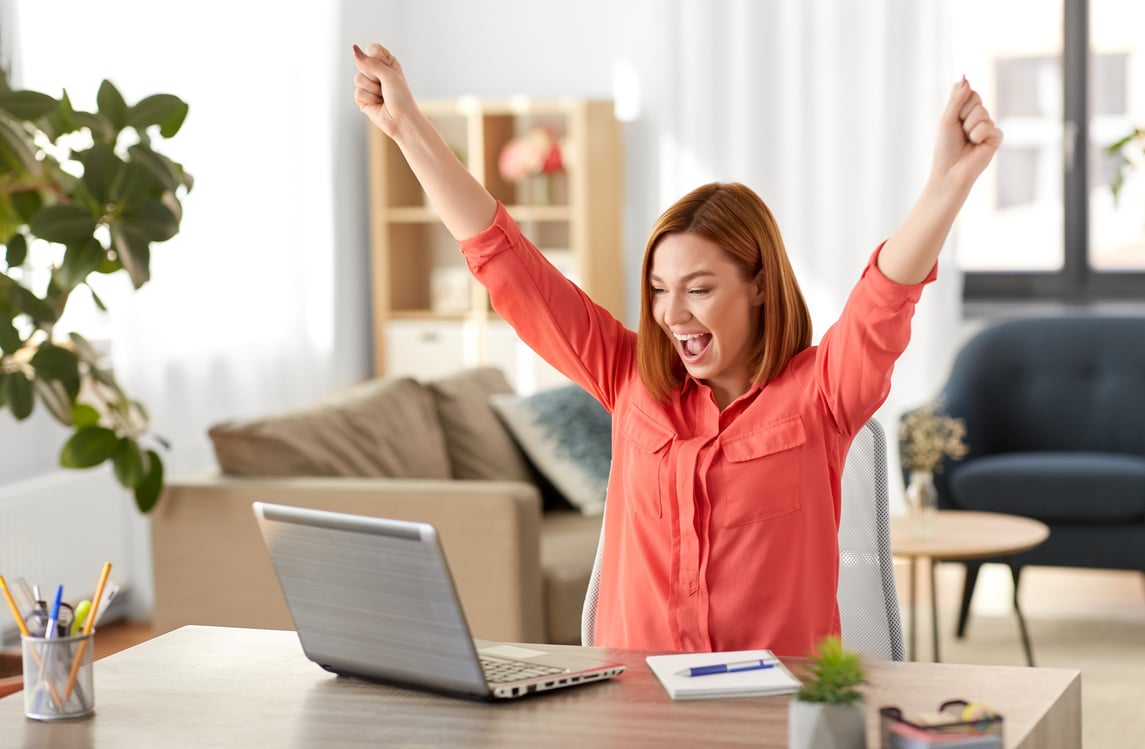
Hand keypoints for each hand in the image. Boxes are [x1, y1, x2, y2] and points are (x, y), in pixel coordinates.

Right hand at [353, 43, 417, 139]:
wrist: (401, 120)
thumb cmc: (401, 97)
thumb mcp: (389, 75)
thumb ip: (371, 62)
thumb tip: (354, 49)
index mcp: (387, 62)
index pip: (373, 49)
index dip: (377, 59)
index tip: (388, 71)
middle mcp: (376, 71)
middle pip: (362, 63)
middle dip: (374, 76)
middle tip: (385, 86)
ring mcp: (368, 85)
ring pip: (357, 78)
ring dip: (372, 90)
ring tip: (382, 96)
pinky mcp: (362, 98)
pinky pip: (357, 93)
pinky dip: (369, 99)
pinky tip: (378, 104)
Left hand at [931, 78, 1003, 192]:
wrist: (950, 171)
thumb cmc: (945, 148)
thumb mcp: (947, 120)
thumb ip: (956, 99)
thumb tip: (965, 78)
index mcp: (966, 112)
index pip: (970, 92)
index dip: (960, 103)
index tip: (953, 118)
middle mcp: (979, 117)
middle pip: (977, 100)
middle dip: (964, 115)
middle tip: (959, 132)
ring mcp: (989, 127)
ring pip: (982, 113)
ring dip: (969, 127)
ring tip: (966, 140)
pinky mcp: (996, 138)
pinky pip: (990, 126)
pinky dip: (978, 135)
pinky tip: (976, 145)